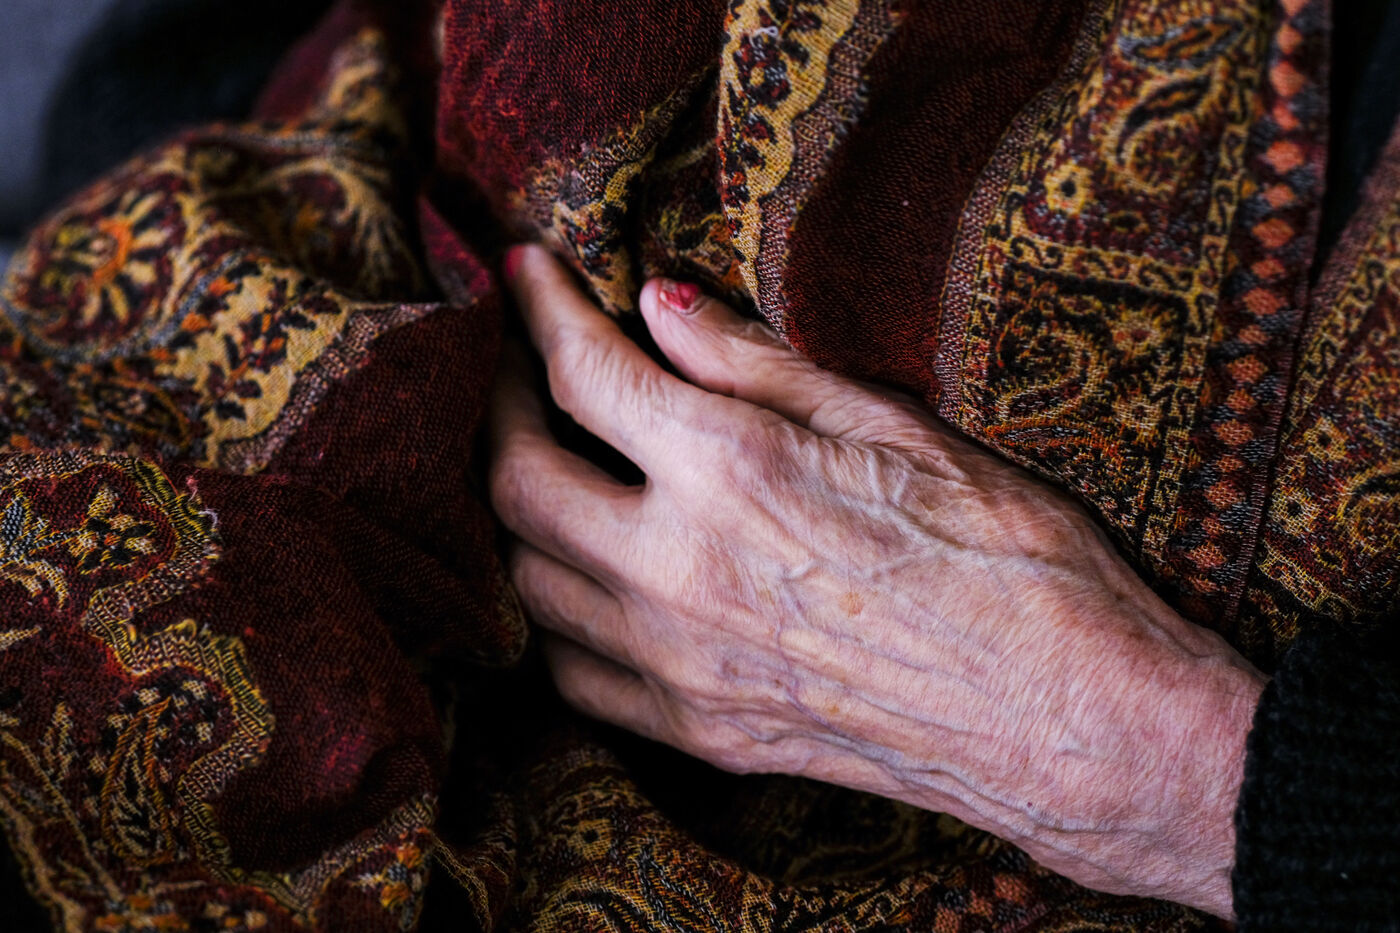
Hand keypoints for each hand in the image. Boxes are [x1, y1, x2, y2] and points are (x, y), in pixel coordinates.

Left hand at [488, 244, 1265, 917]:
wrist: (1069, 717)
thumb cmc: (1010, 556)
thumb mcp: (894, 425)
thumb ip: (757, 363)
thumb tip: (659, 303)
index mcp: (732, 470)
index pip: (582, 371)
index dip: (538, 307)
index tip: (523, 271)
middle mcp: (679, 571)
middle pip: (514, 479)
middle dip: (496, 404)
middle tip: (516, 365)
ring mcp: (679, 665)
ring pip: (526, 582)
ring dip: (517, 512)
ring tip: (544, 464)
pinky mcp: (698, 734)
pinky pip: (571, 675)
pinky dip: (554, 614)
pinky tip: (586, 579)